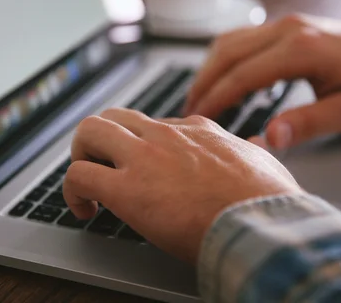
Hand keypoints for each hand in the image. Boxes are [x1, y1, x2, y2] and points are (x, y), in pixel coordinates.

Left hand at [62, 108, 301, 263]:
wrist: (263, 223)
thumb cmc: (269, 201)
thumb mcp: (265, 163)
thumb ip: (253, 152)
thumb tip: (258, 145)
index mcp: (196, 131)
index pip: (153, 124)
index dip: (141, 146)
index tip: (141, 168)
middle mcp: (165, 136)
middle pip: (114, 117)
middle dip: (99, 141)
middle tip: (103, 168)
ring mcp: (143, 158)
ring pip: (89, 131)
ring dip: (80, 156)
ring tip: (88, 185)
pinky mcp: (126, 189)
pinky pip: (78, 175)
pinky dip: (72, 192)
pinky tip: (85, 211)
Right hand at [184, 14, 340, 149]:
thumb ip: (308, 123)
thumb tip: (269, 137)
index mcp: (301, 50)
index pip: (242, 74)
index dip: (216, 98)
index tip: (200, 117)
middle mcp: (287, 31)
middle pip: (226, 52)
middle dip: (203, 82)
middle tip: (188, 109)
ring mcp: (283, 25)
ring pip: (229, 41)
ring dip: (209, 68)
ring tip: (198, 96)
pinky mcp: (283, 27)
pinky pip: (240, 38)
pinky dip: (223, 58)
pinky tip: (220, 77)